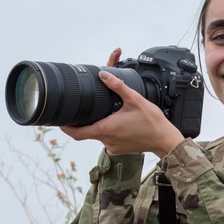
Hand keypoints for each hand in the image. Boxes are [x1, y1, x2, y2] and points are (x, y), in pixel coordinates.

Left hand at [60, 49, 185, 157]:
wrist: (165, 139)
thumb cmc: (152, 122)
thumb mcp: (135, 99)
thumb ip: (117, 86)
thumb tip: (103, 74)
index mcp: (106, 129)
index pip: (77, 133)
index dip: (65, 128)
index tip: (59, 121)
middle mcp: (107, 140)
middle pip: (87, 132)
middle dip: (85, 121)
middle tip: (84, 109)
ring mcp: (112, 147)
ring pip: (98, 134)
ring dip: (100, 124)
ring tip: (109, 113)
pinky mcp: (118, 149)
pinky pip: (108, 139)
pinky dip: (109, 130)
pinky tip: (119, 122)